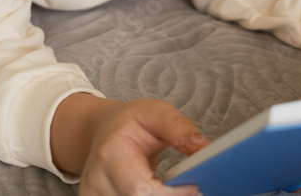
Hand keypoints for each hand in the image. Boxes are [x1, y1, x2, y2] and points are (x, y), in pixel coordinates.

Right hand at [51, 94, 207, 195]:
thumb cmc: (129, 122)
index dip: (172, 194)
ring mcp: (96, 195)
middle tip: (187, 186)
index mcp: (110, 154)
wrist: (104, 131)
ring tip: (170, 185)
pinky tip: (156, 191)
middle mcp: (97, 180)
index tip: (194, 187)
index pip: (140, 190)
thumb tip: (204, 148)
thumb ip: (180, 129)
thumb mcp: (156, 112)